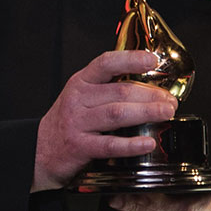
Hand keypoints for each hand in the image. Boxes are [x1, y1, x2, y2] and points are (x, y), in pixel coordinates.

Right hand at [32, 50, 180, 190]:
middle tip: (170, 100)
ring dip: (147, 112)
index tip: (152, 60)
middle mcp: (78, 100)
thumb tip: (149, 86)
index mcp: (81, 83)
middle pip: (120, 91)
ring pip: (117, 114)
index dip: (131, 59)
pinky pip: (110, 144)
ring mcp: (77, 123)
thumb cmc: (69, 123)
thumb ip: (108, 89)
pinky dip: (132, 144)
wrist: (39, 151)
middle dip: (151, 94)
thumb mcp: (82, 98)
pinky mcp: (80, 147)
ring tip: (166, 113)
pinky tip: (147, 142)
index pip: (106, 63)